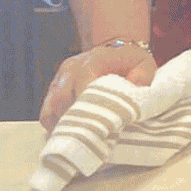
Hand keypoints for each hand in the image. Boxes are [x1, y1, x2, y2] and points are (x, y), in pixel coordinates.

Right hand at [39, 43, 156, 131]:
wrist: (114, 53)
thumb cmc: (131, 62)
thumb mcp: (144, 64)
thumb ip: (142, 78)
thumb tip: (133, 96)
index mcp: (95, 59)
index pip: (83, 81)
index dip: (87, 103)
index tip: (96, 122)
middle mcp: (72, 67)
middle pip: (63, 97)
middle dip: (75, 119)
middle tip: (89, 136)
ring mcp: (59, 78)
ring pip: (52, 106)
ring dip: (64, 123)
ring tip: (80, 137)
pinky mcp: (53, 90)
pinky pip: (46, 112)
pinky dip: (55, 124)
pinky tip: (70, 133)